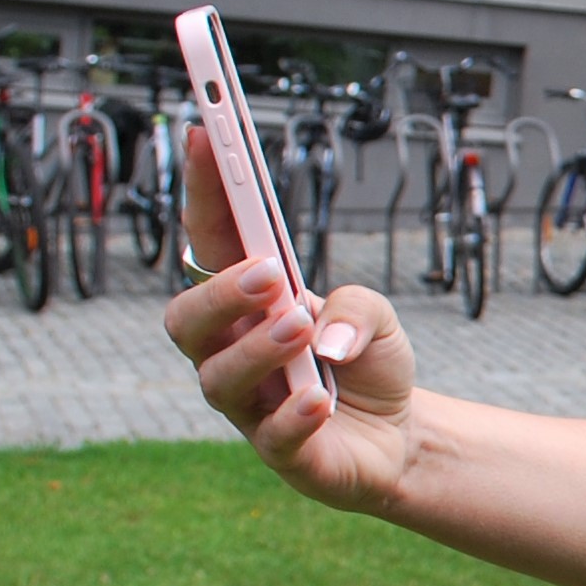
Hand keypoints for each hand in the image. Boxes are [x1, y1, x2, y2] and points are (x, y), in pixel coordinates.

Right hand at [166, 143, 415, 514]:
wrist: (399, 436)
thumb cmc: (366, 363)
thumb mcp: (378, 317)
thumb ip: (357, 306)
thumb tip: (326, 335)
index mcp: (247, 303)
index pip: (211, 240)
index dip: (204, 188)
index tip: (207, 133)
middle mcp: (232, 351)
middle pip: (186, 320)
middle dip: (219, 293)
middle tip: (268, 274)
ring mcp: (250, 405)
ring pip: (219, 378)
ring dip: (257, 349)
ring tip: (301, 328)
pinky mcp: (281, 453)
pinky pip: (272, 437)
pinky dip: (292, 415)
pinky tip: (319, 398)